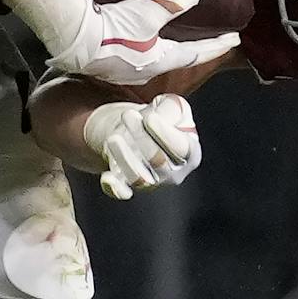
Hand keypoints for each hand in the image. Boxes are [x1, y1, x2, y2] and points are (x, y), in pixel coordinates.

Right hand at [7, 0, 239, 85]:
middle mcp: (144, 71)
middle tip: (205, 37)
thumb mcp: (148, 12)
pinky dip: (144, 43)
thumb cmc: (114, 29)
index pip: (196, 54)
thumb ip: (174, 1)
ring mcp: (123, 70)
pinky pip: (134, 53)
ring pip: (153, 57)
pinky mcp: (105, 62)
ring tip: (172, 34)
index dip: (217, 46)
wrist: (72, 37)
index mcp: (160, 62)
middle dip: (192, 48)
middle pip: (176, 59)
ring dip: (166, 46)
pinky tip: (138, 35)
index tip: (235, 39)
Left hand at [81, 95, 200, 199]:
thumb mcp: (170, 105)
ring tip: (113, 137)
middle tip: (127, 115)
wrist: (135, 128)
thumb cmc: (159, 116)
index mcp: (190, 153)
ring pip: (138, 178)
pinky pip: (121, 192)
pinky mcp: (127, 186)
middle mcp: (173, 173)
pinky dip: (114, 187)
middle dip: (141, 137)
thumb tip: (159, 118)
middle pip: (158, 161)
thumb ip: (171, 108)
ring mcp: (150, 182)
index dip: (165, 133)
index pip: (182, 149)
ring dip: (124, 157)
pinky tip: (107, 176)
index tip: (149, 117)